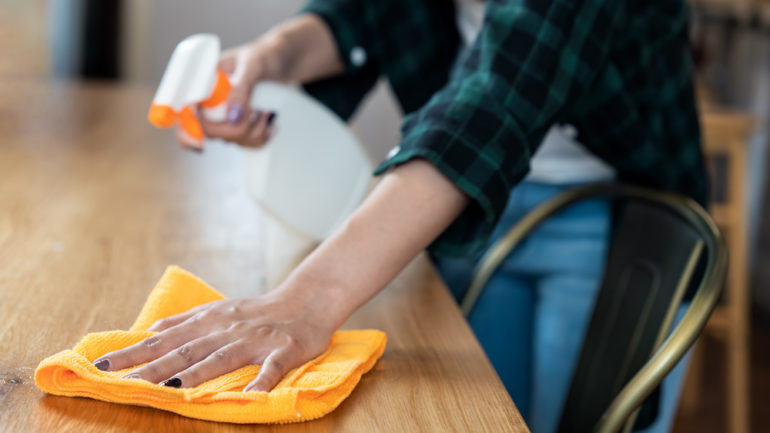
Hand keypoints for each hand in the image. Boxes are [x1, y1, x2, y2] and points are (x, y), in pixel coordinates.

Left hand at [93, 293, 334, 391]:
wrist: (306, 300)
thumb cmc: (257, 311)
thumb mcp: (217, 310)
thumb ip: (184, 323)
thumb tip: (147, 333)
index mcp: (209, 321)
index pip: (165, 339)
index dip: (134, 352)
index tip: (102, 366)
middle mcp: (228, 329)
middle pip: (187, 349)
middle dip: (154, 366)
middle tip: (123, 380)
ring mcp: (256, 339)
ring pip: (223, 357)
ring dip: (198, 373)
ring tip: (172, 388)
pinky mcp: (285, 349)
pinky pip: (273, 368)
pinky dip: (262, 381)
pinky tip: (251, 396)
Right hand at [176, 15, 344, 151]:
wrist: (283, 61)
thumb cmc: (264, 55)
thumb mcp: (253, 65)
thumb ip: (241, 88)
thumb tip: (232, 118)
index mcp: (202, 83)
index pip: (183, 111)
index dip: (187, 131)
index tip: (200, 144)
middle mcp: (209, 101)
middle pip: (208, 133)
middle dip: (235, 128)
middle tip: (257, 111)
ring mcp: (224, 116)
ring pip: (231, 140)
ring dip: (254, 130)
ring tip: (267, 110)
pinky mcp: (241, 125)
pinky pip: (247, 144)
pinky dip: (262, 136)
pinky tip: (270, 122)